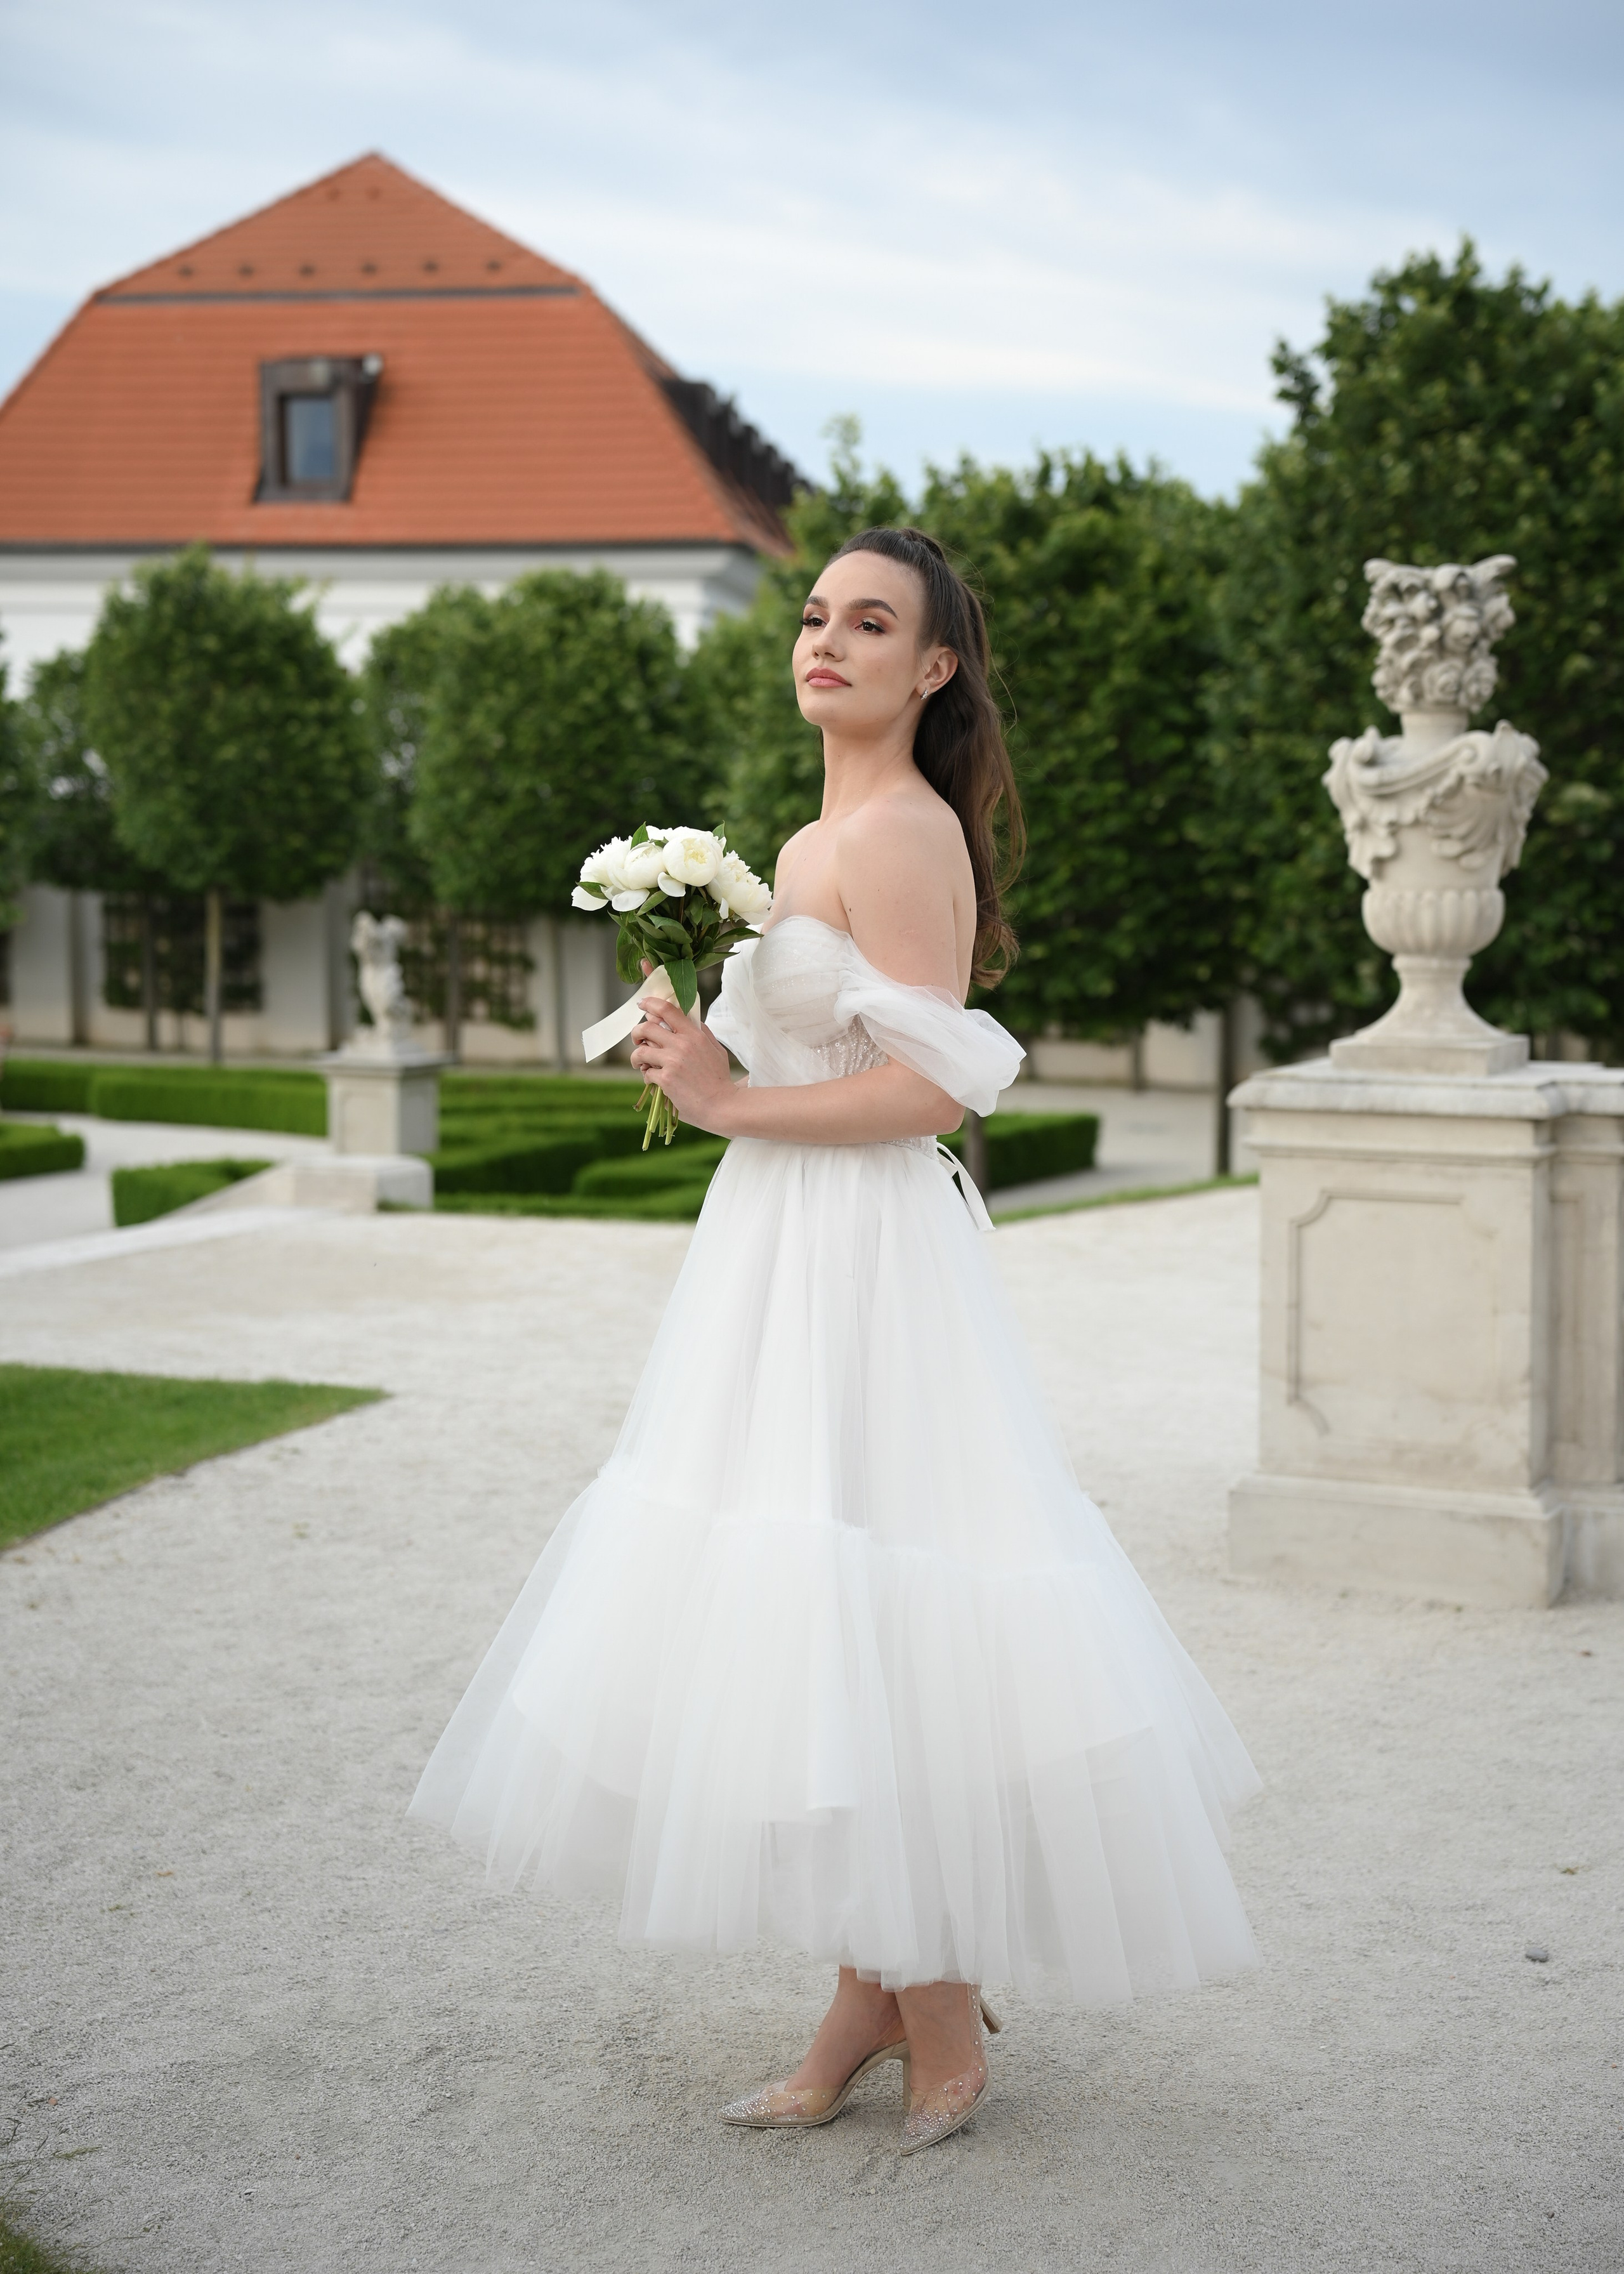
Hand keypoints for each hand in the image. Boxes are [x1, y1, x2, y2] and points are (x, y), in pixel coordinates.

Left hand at [629, 982, 737, 1135]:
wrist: (721, 1105)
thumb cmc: (720, 1079)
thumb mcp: (716, 1050)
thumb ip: (703, 1033)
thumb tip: (690, 1019)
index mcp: (694, 1035)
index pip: (668, 1010)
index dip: (651, 1004)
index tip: (642, 1004)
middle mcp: (682, 1044)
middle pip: (647, 1027)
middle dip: (636, 1033)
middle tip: (637, 1040)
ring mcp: (672, 1061)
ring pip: (641, 1051)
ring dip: (637, 1058)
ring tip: (641, 1064)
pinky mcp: (665, 1079)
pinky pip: (646, 1073)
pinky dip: (647, 1077)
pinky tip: (654, 1082)